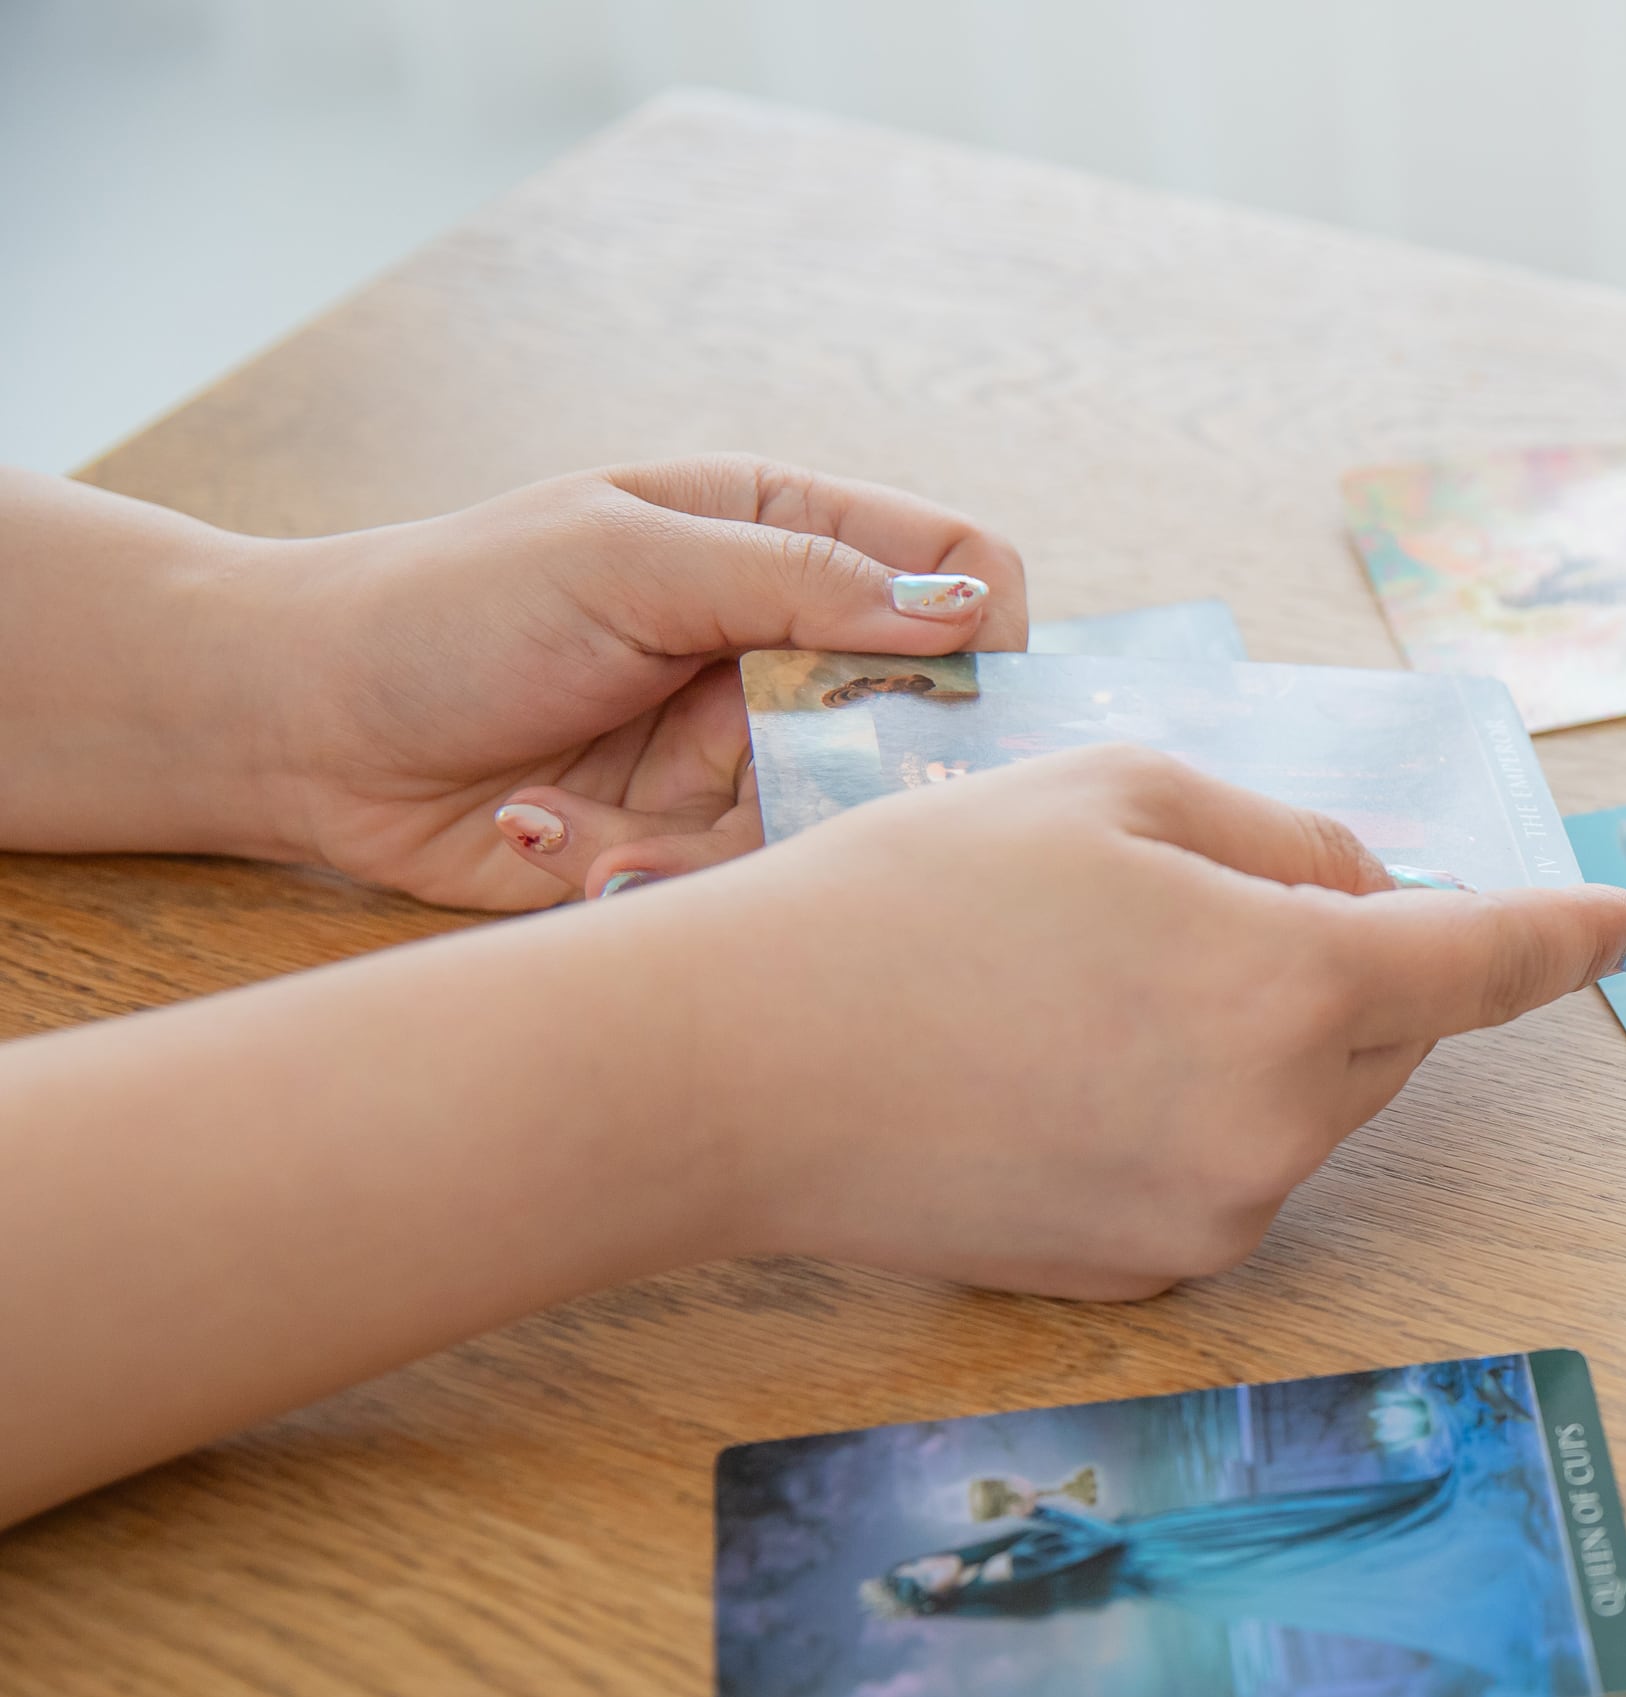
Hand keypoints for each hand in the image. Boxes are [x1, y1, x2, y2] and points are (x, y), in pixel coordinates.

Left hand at [243, 456, 1026, 907]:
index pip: (958, 568)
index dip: (982, 631)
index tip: (956, 695)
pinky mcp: (692, 844)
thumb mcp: (624, 561)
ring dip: (720, 840)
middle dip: (862, 772)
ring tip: (605, 833)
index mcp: (777, 537)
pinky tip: (552, 838)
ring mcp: (740, 752)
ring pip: (835, 821)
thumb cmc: (444, 608)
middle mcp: (778, 646)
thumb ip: (799, 581)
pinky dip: (649, 875)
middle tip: (781, 790)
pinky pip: (743, 883)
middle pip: (922, 716)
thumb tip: (968, 614)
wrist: (296, 725)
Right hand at [637, 741, 1625, 1293]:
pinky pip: (1228, 1169)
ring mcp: (1220, 1217)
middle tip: (1169, 909)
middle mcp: (1282, 1128)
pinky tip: (1051, 1076)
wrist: (730, 1072)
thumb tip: (1373, 895)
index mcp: (1295, 988)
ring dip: (1250, 1039)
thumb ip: (1285, 842)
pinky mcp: (1153, 1274)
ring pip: (1306, 1104)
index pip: (1483, 961)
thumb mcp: (1116, 796)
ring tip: (1073, 992)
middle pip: (1387, 1034)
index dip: (1566, 937)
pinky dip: (1187, 1112)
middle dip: (1334, 964)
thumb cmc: (911, 903)